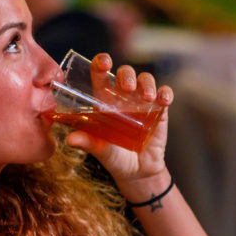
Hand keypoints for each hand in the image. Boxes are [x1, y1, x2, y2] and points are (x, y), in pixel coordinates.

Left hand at [63, 53, 172, 198]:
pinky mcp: (159, 110)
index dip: (101, 63)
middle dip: (126, 74)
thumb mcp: (100, 150)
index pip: (101, 74)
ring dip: (147, 83)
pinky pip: (164, 94)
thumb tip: (70, 139)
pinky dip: (165, 93)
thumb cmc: (113, 156)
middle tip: (127, 87)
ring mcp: (142, 102)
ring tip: (146, 98)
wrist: (137, 172)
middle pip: (125, 73)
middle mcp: (123, 97)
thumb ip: (88, 143)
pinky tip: (163, 100)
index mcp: (104, 100)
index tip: (104, 62)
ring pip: (146, 79)